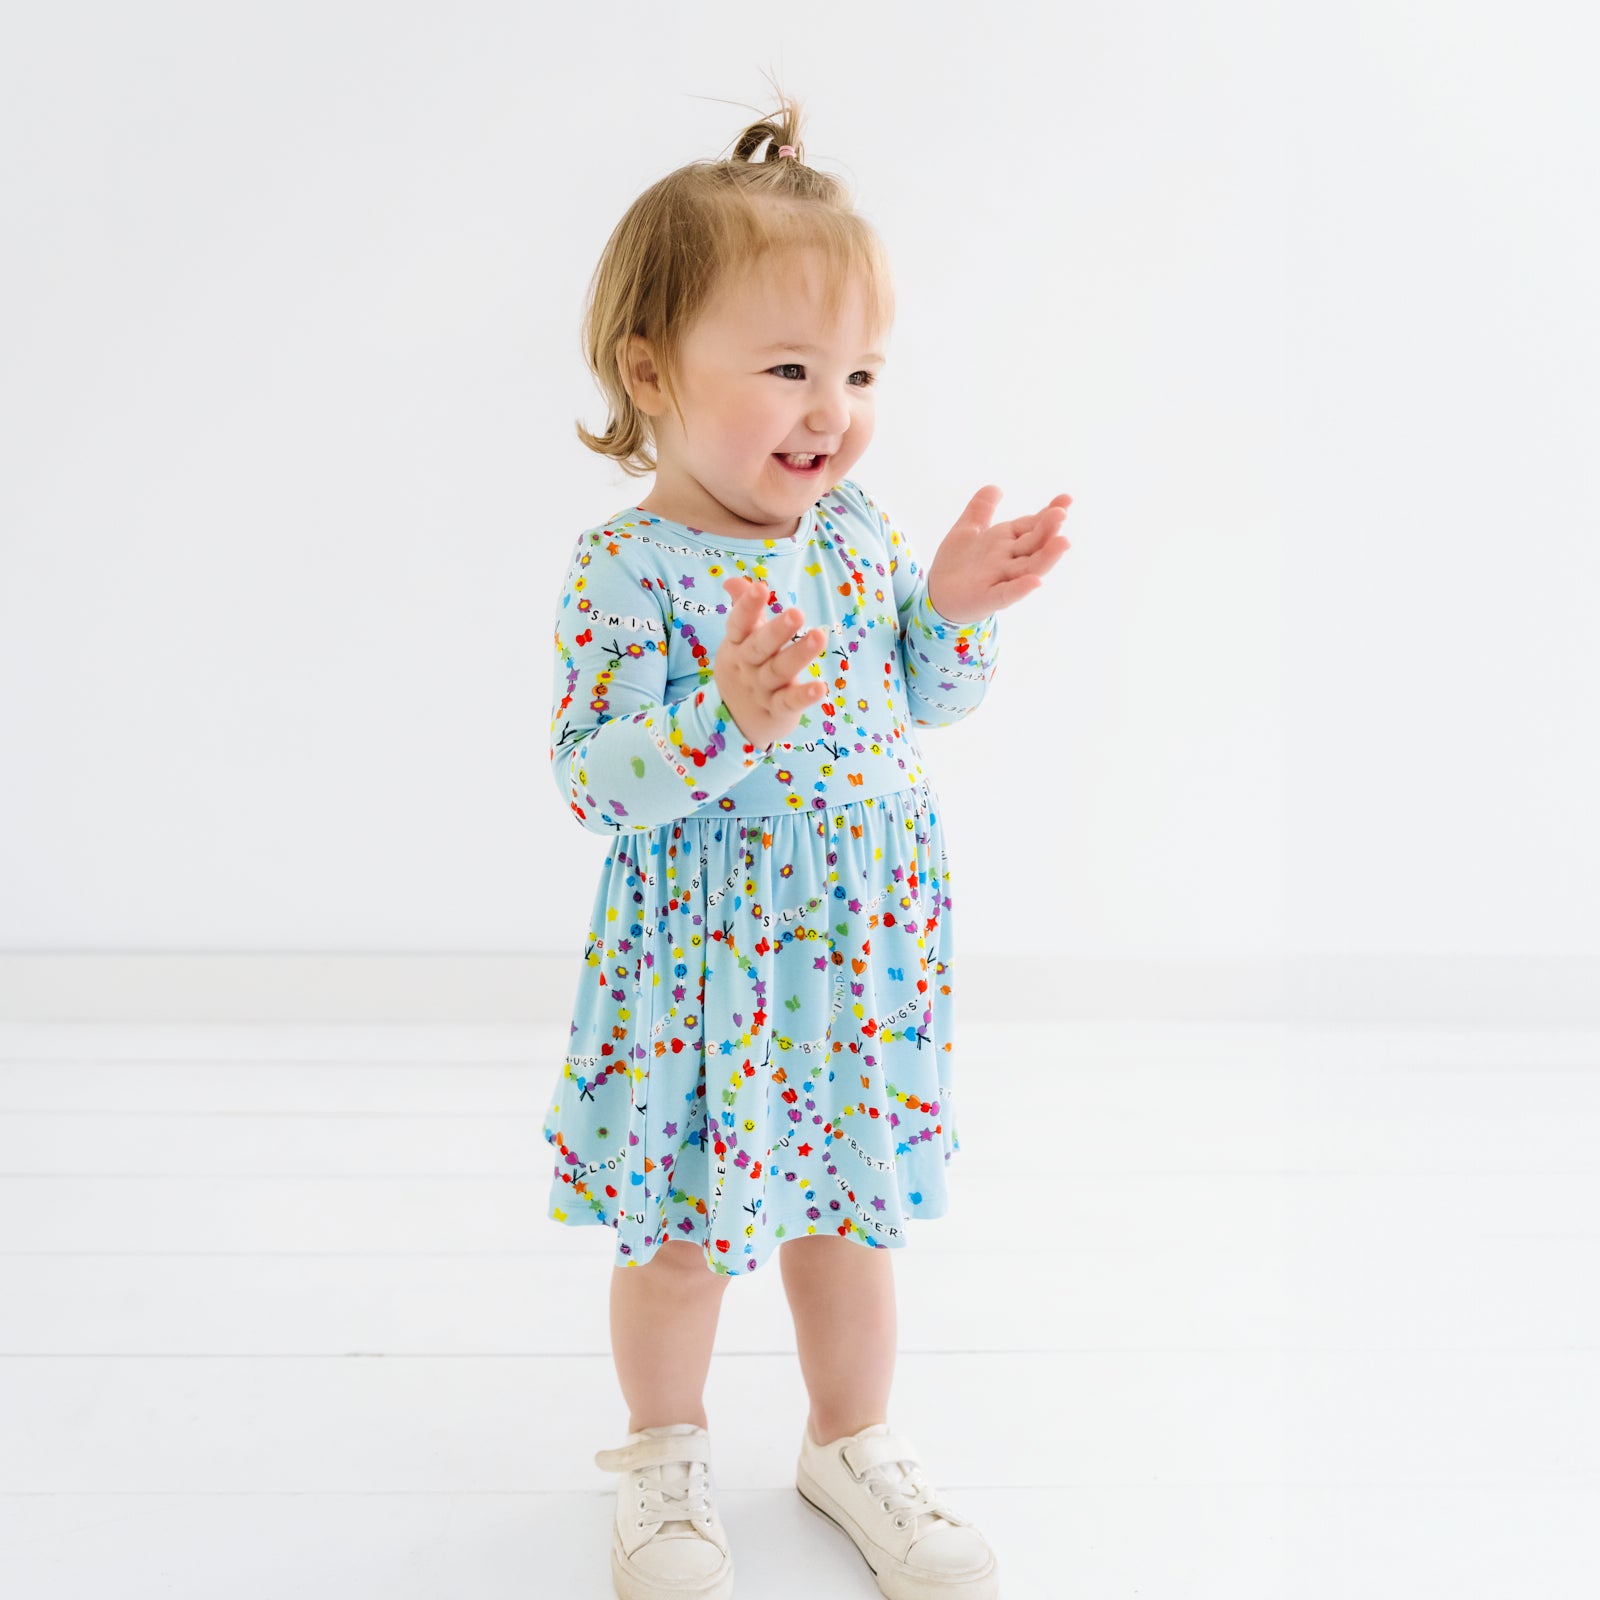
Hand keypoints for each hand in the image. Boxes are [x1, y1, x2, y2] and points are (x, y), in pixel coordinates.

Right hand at [713, 576, 827, 749]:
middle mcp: (747, 666)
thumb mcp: (739, 640)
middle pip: (760, 647)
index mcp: (737, 645)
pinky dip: (804, 696)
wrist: (734, 719)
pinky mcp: (776, 710)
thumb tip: (733, 580)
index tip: (761, 587)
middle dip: (777, 630)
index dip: (747, 606)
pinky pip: (789, 702)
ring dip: (798, 655)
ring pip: (778, 671)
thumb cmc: (744, 667)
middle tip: (797, 613)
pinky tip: (821, 688)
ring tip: (818, 637)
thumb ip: (743, 610)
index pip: (739, 624)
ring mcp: (761, 689)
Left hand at [925, 487, 1072, 624]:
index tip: (1066, 498)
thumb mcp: (967, 529)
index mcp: (1006, 541)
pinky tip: (1035, 582)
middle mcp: (1009, 560)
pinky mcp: (987, 598)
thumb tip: (995, 487)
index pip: (1032, 525)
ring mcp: (1001, 579)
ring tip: (1063, 542)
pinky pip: (1007, 594)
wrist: (937, 595)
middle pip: (1034, 544)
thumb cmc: (956, 564)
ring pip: (1029, 567)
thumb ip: (981, 509)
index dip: (1048, 513)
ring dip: (1047, 556)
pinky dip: (1021, 588)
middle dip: (1048, 529)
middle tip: (1061, 514)